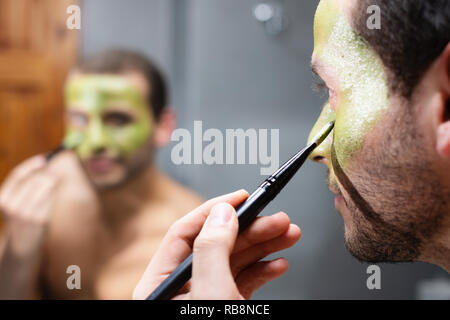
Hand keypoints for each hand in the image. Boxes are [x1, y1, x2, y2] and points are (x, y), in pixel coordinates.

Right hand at [0, 155, 58, 254]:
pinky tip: (52, 197)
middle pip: (36, 179)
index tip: (44, 159)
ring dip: (54, 183)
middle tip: (54, 172)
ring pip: (47, 187)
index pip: (17, 175)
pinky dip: (55, 194)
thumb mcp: (14, 201)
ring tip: (53, 186)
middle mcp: (12, 206)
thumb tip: (45, 163)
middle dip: (48, 174)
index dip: (31, 164)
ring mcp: (26, 213)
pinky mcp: (40, 219)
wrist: (21, 245)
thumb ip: (25, 184)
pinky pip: (52, 199)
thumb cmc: (20, 217)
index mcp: (2, 198)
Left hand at [133, 189, 300, 299]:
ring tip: (288, 236)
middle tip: (279, 219)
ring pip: (233, 262)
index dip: (215, 209)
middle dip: (251, 230)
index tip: (243, 196)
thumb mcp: (210, 295)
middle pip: (216, 245)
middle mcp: (180, 291)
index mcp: (161, 284)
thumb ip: (212, 250)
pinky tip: (278, 264)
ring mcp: (203, 300)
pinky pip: (242, 283)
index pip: (185, 232)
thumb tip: (221, 211)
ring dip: (263, 247)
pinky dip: (262, 272)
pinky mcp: (224, 308)